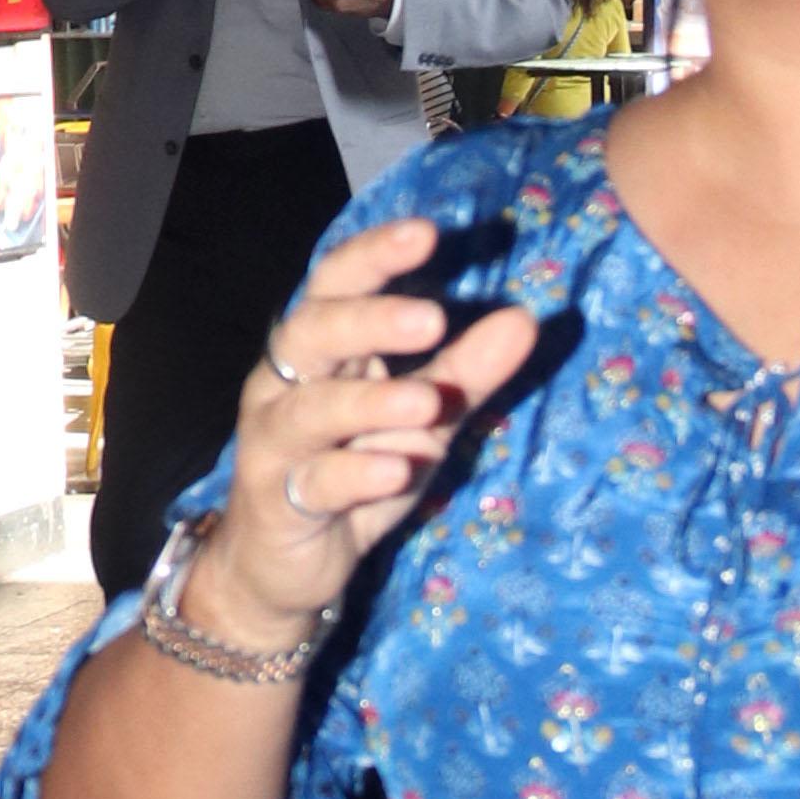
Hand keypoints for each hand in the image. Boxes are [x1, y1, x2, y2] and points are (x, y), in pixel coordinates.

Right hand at [195, 214, 539, 625]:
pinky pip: (314, 482)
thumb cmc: (353, 472)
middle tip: (432, 319)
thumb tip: (524, 318)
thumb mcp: (421, 420)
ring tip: (426, 401)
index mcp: (322, 351)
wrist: (284, 566)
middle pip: (312, 332)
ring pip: (310, 410)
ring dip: (370, 403)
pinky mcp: (278, 502)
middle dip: (370, 320)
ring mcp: (275, 444)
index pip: (337, 284)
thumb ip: (465, 370)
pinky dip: (355, 474)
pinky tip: (395, 470)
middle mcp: (286, 385)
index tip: (427, 232)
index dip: (374, 255)